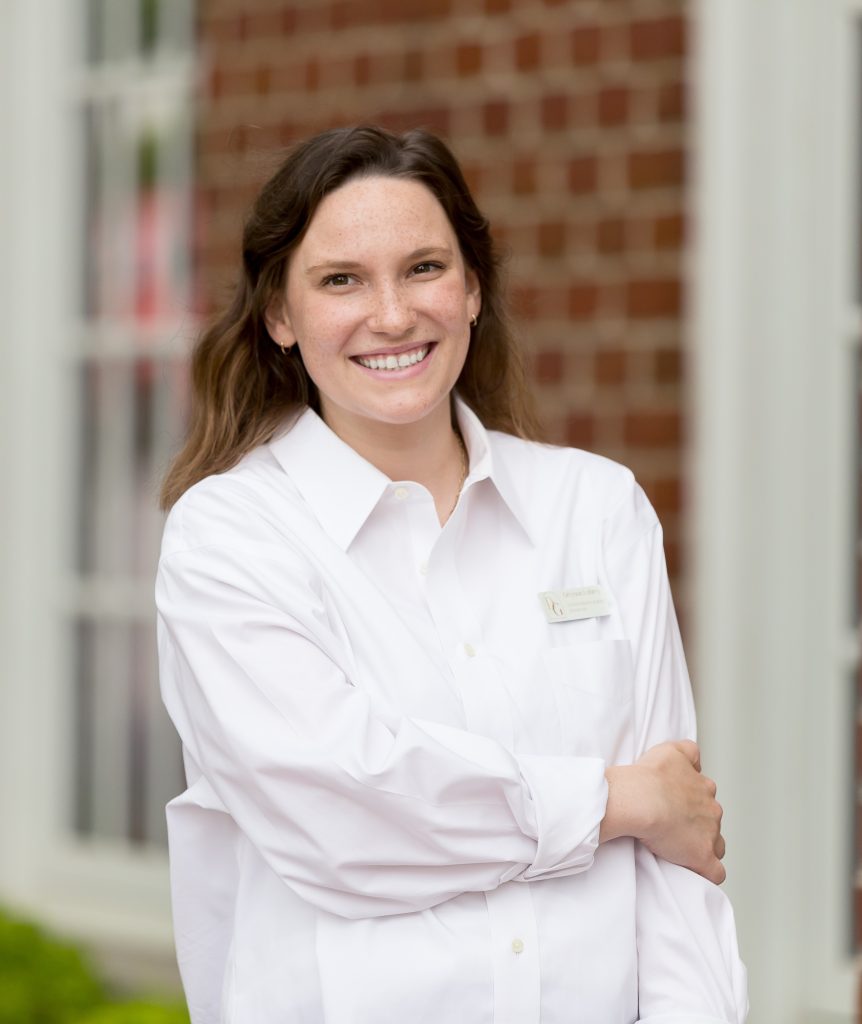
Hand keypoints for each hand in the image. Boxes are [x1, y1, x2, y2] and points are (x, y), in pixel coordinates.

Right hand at [601, 740, 725, 883]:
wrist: (641, 799)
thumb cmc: (650, 776)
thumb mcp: (671, 750)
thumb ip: (688, 751)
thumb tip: (696, 760)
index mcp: (704, 787)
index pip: (706, 799)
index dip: (692, 805)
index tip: (674, 808)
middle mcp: (712, 809)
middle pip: (712, 822)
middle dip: (697, 826)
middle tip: (672, 827)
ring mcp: (710, 835)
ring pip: (715, 845)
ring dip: (702, 848)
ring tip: (679, 849)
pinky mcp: (703, 857)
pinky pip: (715, 872)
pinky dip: (706, 873)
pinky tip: (693, 870)